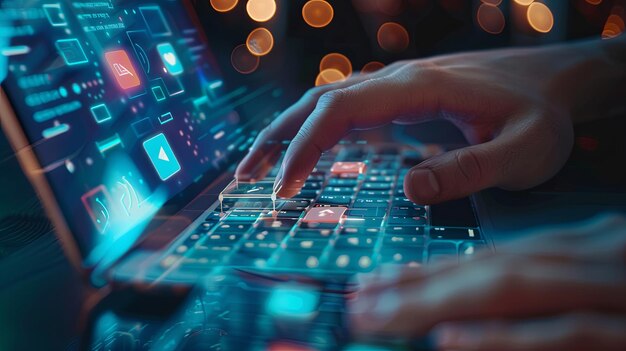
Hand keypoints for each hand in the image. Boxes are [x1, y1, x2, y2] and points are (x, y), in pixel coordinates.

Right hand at [236, 39, 623, 203]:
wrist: (555, 81)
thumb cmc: (542, 116)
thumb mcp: (524, 150)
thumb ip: (470, 169)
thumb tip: (409, 188)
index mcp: (418, 87)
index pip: (341, 110)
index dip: (305, 146)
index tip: (283, 187)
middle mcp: (398, 80)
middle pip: (320, 100)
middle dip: (277, 137)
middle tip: (245, 178)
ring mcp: (397, 85)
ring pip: (327, 100)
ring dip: (288, 130)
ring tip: (259, 166)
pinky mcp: (402, 96)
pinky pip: (347, 108)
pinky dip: (315, 129)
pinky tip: (306, 152)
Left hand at [349, 214, 625, 350]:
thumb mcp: (604, 281)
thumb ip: (549, 286)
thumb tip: (474, 310)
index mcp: (582, 250)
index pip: (493, 257)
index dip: (431, 271)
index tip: (379, 282)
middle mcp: (591, 260)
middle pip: (490, 268)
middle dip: (418, 284)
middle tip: (359, 300)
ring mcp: (613, 291)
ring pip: (512, 288)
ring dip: (438, 301)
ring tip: (380, 314)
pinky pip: (566, 332)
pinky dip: (504, 335)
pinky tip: (449, 339)